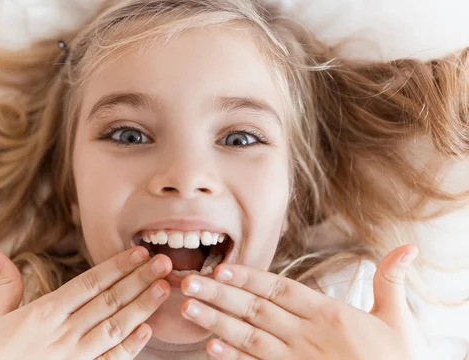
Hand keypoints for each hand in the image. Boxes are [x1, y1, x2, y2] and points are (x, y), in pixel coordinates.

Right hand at [0, 246, 171, 359]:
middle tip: (165, 262)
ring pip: (114, 327)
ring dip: (142, 307)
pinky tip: (147, 331)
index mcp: (44, 313)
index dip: (117, 266)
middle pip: (109, 300)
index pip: (89, 283)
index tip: (138, 252)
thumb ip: (5, 285)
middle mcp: (62, 333)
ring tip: (163, 289)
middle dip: (139, 279)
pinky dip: (129, 347)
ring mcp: (72, 358)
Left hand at [179, 245, 426, 358]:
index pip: (281, 290)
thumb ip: (390, 281)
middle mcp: (309, 336)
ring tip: (189, 309)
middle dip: (220, 295)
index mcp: (330, 315)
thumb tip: (408, 247)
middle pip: (257, 310)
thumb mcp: (398, 320)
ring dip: (217, 321)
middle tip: (190, 283)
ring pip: (250, 337)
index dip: (250, 278)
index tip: (222, 269)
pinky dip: (234, 358)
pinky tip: (211, 347)